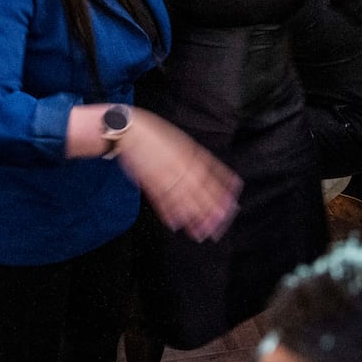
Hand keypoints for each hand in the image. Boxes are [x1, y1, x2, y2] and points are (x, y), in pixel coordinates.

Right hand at [116, 111, 240, 241]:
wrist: (129, 128)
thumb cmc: (152, 133)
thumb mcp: (178, 139)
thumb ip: (192, 156)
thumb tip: (207, 170)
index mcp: (189, 152)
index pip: (212, 174)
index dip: (223, 191)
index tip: (232, 204)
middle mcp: (180, 163)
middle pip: (200, 190)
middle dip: (211, 210)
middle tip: (220, 226)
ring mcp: (165, 172)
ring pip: (183, 198)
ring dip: (192, 217)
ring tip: (201, 234)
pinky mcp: (149, 179)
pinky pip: (161, 198)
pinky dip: (168, 212)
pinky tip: (176, 224)